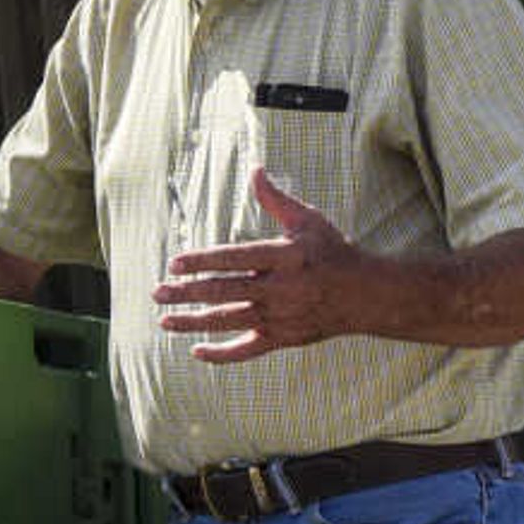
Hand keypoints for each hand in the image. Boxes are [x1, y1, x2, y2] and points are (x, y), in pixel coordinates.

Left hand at [154, 168, 376, 361]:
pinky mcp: (283, 338)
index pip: (233, 259)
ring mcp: (280, 317)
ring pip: (229, 321)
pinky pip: (248, 349)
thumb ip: (276, 199)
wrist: (366, 296)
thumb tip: (256, 170)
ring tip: (165, 321)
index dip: (202, 262)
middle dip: (187, 294)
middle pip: (224, 292)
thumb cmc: (332, 252)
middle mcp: (278, 289)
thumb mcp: (308, 220)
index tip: (174, 263)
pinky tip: (197, 351)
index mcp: (282, 258)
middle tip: (157, 293)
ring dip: (194, 322)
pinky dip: (222, 354)